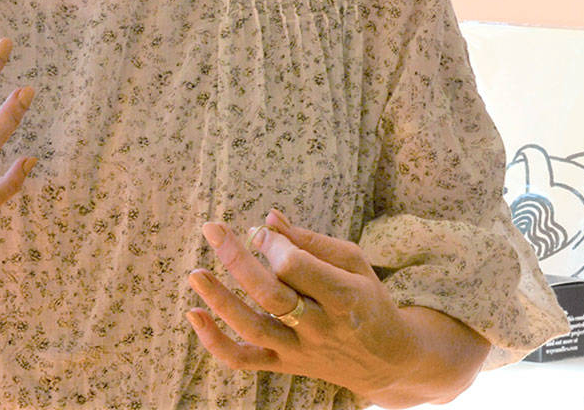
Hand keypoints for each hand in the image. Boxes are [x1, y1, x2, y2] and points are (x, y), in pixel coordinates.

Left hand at [187, 209, 488, 406]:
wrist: (389, 362)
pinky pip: (246, 360)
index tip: (264, 232)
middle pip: (271, 295)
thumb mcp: (352, 262)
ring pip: (255, 329)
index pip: (297, 267)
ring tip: (195, 273)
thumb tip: (267, 219)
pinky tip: (194, 315)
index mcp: (343, 296)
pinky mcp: (286, 364)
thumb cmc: (367, 299)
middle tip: (212, 229)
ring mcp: (301, 350)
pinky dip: (216, 343)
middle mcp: (320, 328)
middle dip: (237, 259)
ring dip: (220, 301)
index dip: (274, 245)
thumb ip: (309, 240)